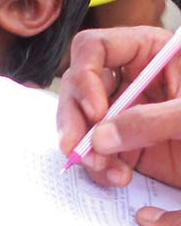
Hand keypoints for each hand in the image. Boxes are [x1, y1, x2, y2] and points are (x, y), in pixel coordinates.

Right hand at [57, 27, 180, 187]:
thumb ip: (151, 120)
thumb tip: (101, 138)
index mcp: (150, 53)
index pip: (96, 48)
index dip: (86, 75)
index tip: (96, 110)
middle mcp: (131, 80)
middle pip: (78, 87)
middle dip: (74, 118)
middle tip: (74, 147)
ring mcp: (128, 114)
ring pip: (81, 122)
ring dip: (83, 147)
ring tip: (102, 169)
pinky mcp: (131, 146)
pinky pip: (98, 152)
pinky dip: (99, 167)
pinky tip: (116, 177)